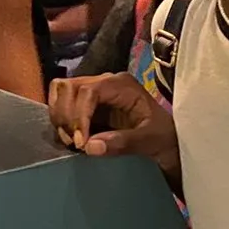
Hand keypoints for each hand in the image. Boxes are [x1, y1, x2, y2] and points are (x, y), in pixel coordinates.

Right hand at [48, 73, 179, 179]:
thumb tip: (90, 146)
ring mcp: (94, 93)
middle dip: (66, 116)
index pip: (88, 91)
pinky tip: (71, 140)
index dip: (79, 115)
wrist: (168, 145)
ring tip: (72, 142)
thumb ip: (123, 142)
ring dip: (60, 118)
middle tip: (75, 144)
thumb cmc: (165, 139)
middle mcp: (105, 83)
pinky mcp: (87, 106)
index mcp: (122, 85)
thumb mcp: (151, 141)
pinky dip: (60, 122)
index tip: (81, 142)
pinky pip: (62, 106)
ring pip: (60, 93)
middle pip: (68, 87)